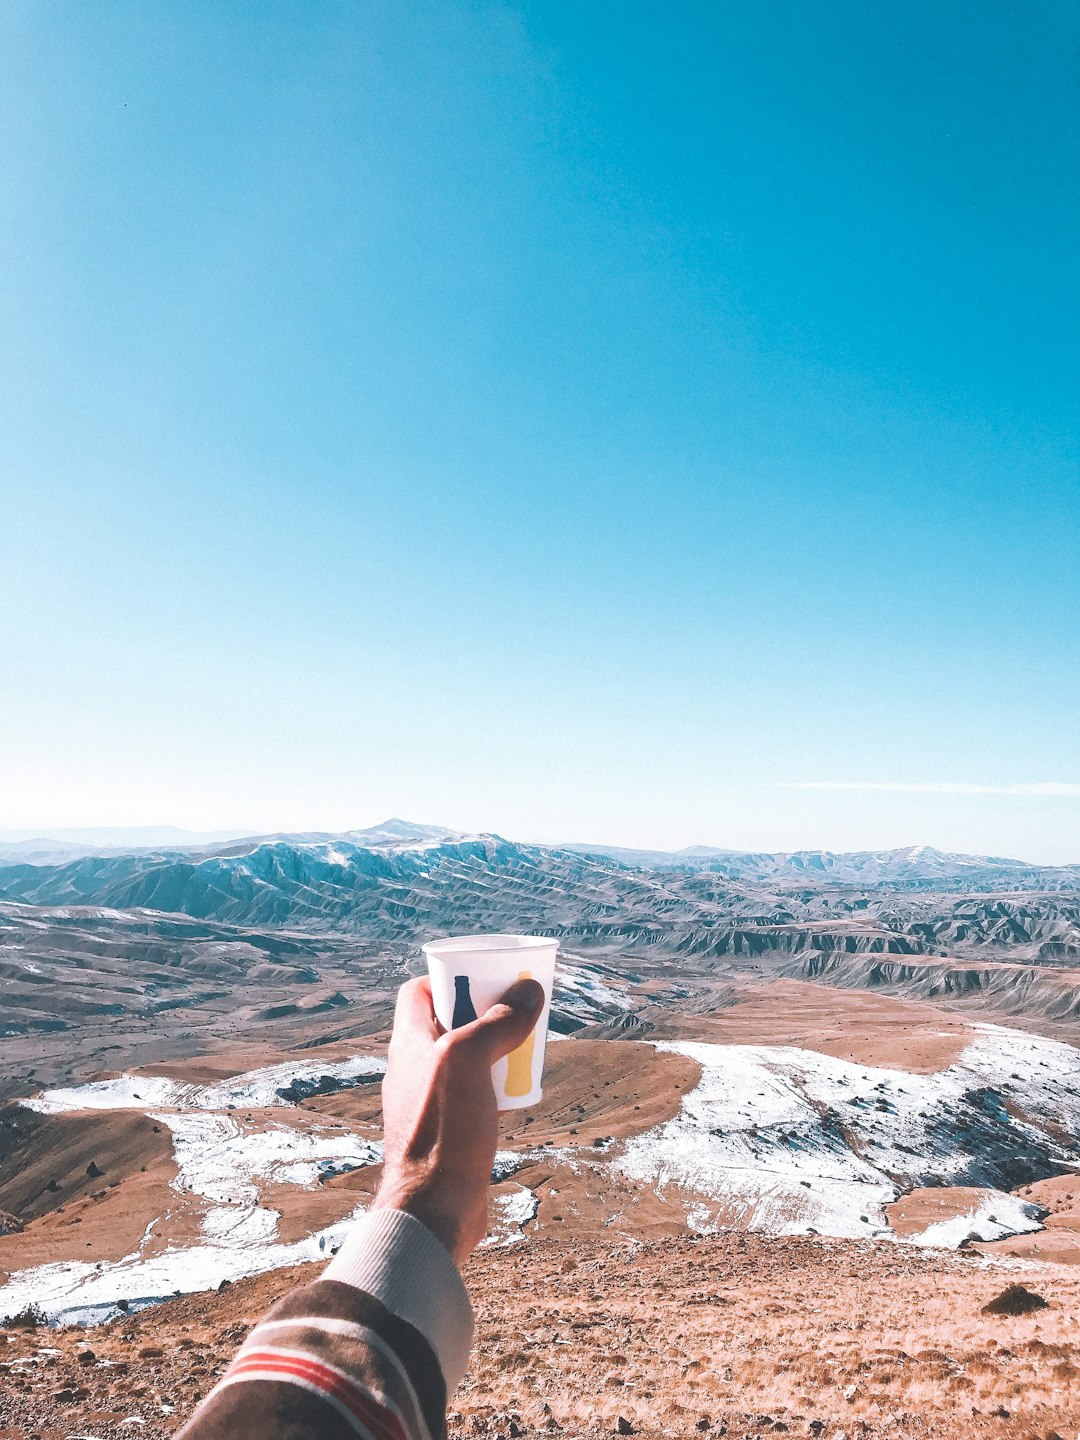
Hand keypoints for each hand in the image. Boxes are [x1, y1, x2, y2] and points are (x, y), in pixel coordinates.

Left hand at [372, 974, 544, 1264]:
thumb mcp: (469, 1061)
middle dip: (483, 1013)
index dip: (450, 978)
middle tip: (516, 1014)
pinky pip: (471, 1094)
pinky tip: (517, 1094)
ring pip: (463, 1060)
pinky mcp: (446, 1132)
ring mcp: (428, 1103)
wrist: (434, 1210)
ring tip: (524, 1050)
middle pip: (447, 1023)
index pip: (418, 992)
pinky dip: (494, 1086)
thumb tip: (529, 992)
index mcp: (408, 1044)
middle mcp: (413, 1070)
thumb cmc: (443, 1131)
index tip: (485, 980)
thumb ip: (496, 1023)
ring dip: (493, 1050)